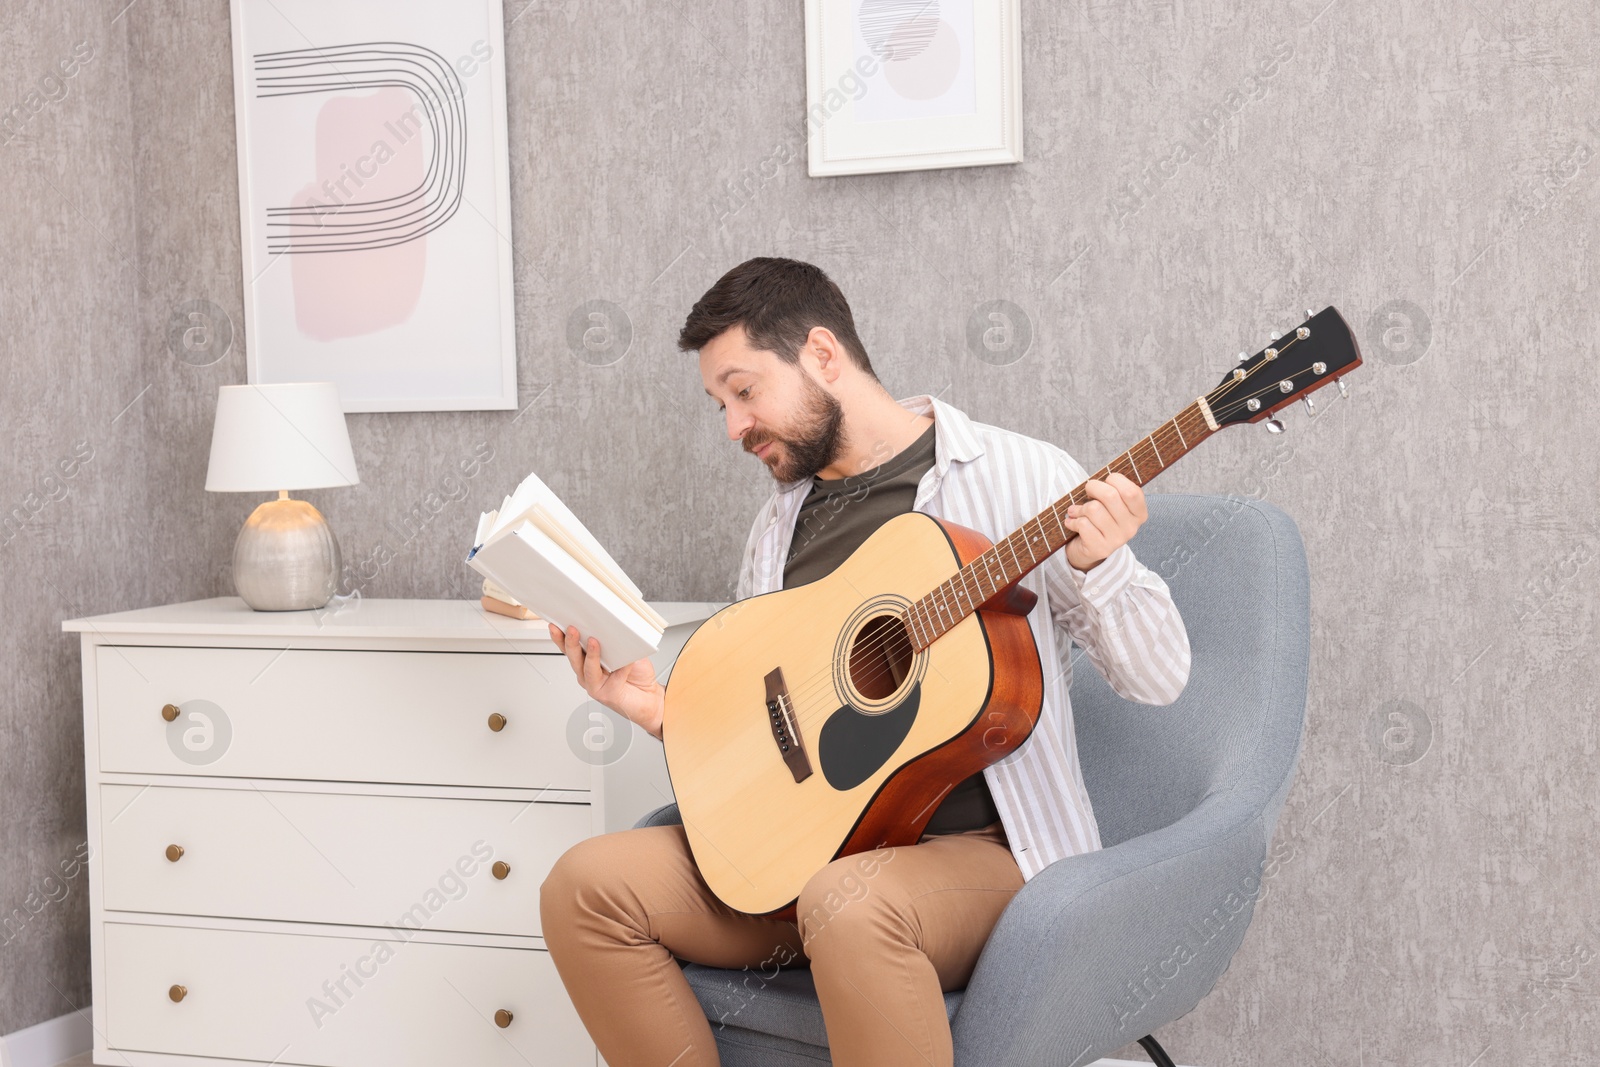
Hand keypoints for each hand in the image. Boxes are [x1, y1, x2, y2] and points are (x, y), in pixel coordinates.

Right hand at [548, 624, 665, 740]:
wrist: (649, 697)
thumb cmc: (636, 675)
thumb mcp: (627, 651)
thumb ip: (617, 641)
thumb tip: (613, 627)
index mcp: (588, 660)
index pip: (570, 647)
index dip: (561, 636)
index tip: (557, 623)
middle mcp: (588, 673)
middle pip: (573, 657)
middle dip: (570, 642)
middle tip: (571, 628)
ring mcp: (595, 685)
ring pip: (586, 669)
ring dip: (589, 654)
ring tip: (592, 640)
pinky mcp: (607, 694)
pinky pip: (612, 679)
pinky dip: (619, 669)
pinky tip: (623, 661)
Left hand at [1063, 473, 1146, 570]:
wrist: (1089, 550)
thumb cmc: (1099, 519)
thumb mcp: (1112, 505)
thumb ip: (1113, 490)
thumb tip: (1099, 479)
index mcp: (1139, 513)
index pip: (1131, 490)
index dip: (1114, 480)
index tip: (1105, 481)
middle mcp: (1131, 528)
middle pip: (1110, 496)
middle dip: (1092, 488)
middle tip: (1087, 492)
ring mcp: (1117, 540)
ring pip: (1094, 509)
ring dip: (1079, 508)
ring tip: (1077, 511)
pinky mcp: (1100, 548)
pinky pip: (1083, 524)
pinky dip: (1072, 521)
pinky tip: (1072, 523)